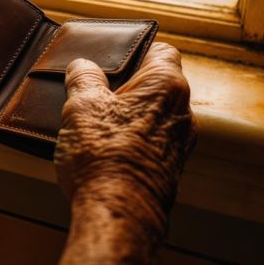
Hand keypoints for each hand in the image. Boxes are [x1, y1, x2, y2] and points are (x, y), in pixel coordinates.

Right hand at [54, 42, 196, 210]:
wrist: (118, 215)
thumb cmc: (104, 157)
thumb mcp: (82, 106)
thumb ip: (83, 79)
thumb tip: (81, 66)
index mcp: (167, 86)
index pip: (162, 50)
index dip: (137, 49)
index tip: (113, 57)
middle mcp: (182, 113)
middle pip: (156, 85)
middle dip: (125, 87)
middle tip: (94, 91)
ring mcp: (178, 144)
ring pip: (152, 116)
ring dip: (127, 116)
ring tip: (93, 123)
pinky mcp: (169, 170)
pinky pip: (150, 142)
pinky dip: (130, 140)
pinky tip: (103, 150)